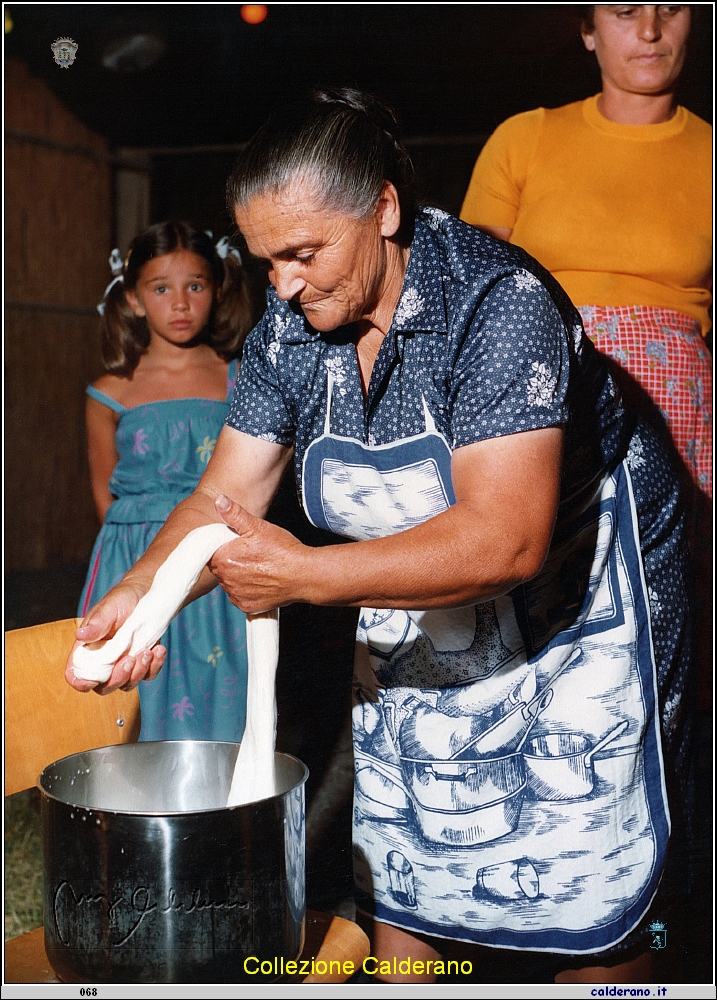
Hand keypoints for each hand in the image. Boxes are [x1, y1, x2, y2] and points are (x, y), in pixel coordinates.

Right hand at [66, 583, 165, 694]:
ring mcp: (123, 664)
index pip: (76, 675)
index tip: (93, 680)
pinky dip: (155, 666)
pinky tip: (159, 649)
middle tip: (130, 659)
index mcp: (87, 650)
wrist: (147, 595)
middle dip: (118, 678)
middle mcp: (103, 661)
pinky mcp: (142, 663)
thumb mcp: (109, 608)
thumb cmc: (121, 599)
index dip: (81, 683)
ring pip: (128, 684)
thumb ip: (97, 623)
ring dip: (139, 672)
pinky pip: (148, 675)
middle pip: (104, 686)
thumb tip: (80, 635)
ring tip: (148, 651)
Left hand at [210, 494, 306, 612]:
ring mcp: (237, 595)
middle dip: (230, 561)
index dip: (223, 547)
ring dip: (237, 576)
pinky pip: (239, 597)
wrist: (304, 575)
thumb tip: (219, 500)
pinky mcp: (247, 606)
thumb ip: (235, 514)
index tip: (237, 544)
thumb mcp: (259, 526)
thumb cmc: (283, 550)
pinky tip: (260, 581)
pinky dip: (246, 590)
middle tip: (250, 554)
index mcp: (224, 558)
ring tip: (258, 567)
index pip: (210, 552)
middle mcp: (226, 579)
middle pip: (219, 568)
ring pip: (229, 583)